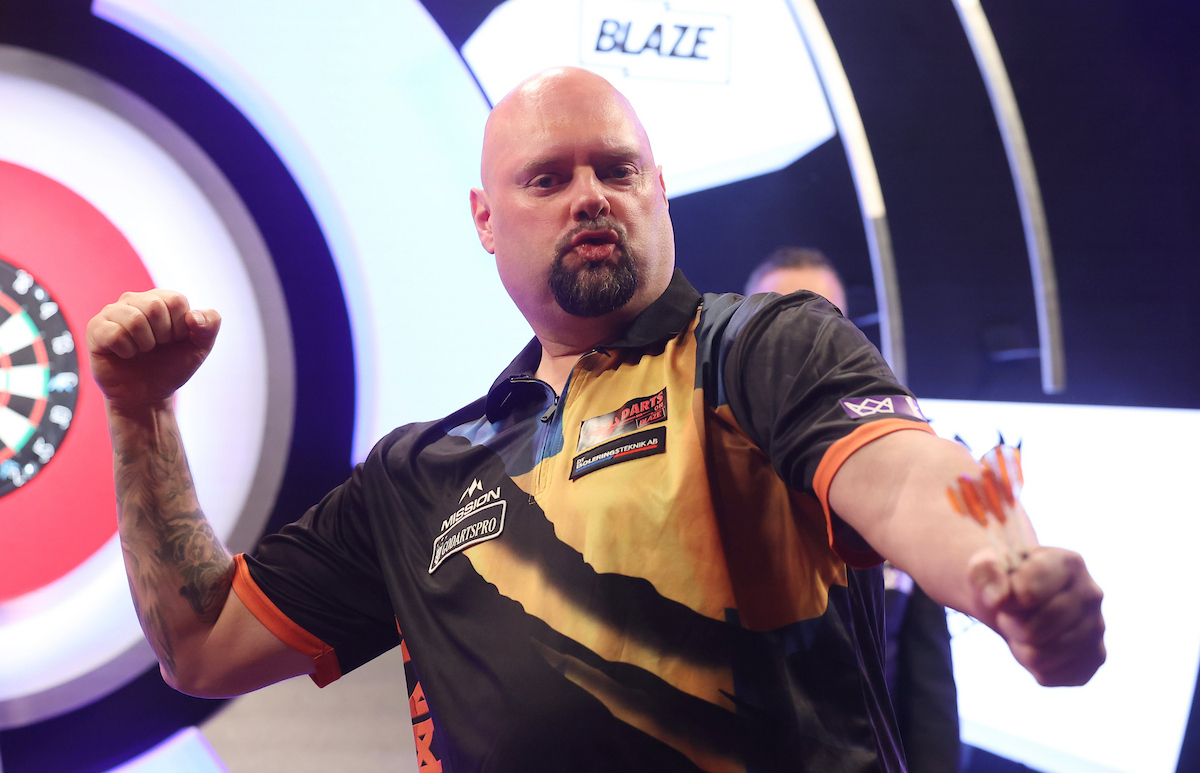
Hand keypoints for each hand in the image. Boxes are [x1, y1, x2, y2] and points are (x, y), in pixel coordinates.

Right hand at [87, 290, 220, 410]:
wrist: (147, 396)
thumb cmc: (171, 367)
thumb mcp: (200, 348)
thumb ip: (210, 325)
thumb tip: (193, 316)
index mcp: (160, 299)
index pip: (176, 300)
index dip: (181, 327)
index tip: (175, 340)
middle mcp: (134, 300)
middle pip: (154, 306)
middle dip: (163, 335)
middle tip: (156, 346)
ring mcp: (112, 312)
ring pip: (134, 320)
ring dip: (145, 344)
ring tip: (141, 350)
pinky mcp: (96, 329)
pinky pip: (115, 334)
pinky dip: (127, 351)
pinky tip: (125, 355)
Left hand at [968, 546, 1104, 685]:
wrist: (1022, 598)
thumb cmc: (1005, 579)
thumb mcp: (985, 566)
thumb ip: (984, 572)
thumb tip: (996, 599)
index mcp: (1068, 563)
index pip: (1027, 593)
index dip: (1004, 600)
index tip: (1003, 594)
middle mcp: (1091, 594)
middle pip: (1032, 631)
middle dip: (1009, 625)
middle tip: (1010, 613)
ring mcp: (1097, 628)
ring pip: (1039, 656)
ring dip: (1019, 644)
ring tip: (1024, 626)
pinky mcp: (1094, 659)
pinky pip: (1049, 675)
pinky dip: (1032, 665)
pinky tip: (1039, 643)